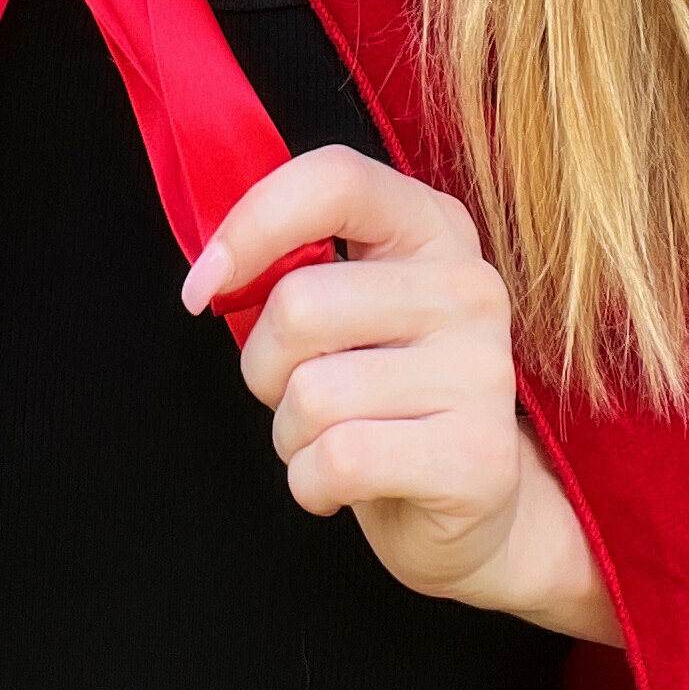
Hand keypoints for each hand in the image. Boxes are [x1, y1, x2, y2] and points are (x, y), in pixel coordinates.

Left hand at [181, 147, 621, 646]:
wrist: (475, 510)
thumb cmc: (384, 399)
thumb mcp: (350, 311)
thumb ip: (296, 269)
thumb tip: (212, 277)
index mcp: (432, 228)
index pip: (335, 179)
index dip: (252, 224)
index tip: (206, 285)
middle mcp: (469, 287)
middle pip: (300, 305)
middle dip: (265, 368)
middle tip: (299, 394)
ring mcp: (483, 371)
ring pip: (312, 394)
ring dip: (291, 435)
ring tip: (332, 441)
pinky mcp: (477, 456)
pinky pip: (338, 460)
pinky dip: (311, 483)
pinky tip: (346, 484)